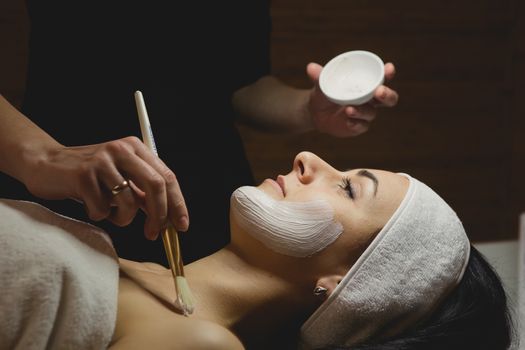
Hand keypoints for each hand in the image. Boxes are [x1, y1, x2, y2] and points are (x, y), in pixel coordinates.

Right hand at [23, 136, 187, 239]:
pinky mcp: (83, 175)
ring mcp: (102, 161)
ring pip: (130, 202)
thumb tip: (169, 218)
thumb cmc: (89, 177)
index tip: (181, 226)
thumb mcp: (121, 179)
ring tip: (110, 214)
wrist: (45, 164)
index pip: (167, 177)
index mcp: (136, 148)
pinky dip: (100, 215)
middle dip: (159, 216)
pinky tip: (90, 205)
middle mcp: (122, 150)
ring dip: (123, 219)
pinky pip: (103, 209)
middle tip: (154, 234)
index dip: (177, 204)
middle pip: (156, 186)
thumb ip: (144, 194)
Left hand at [306, 62, 398, 136]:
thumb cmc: (325, 92)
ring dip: (362, 110)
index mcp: (367, 84)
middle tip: (379, 91)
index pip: (383, 78)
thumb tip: (311, 67)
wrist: (316, 112)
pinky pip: (361, 126)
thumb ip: (319, 75)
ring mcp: (366, 114)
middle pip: (389, 98)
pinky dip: (355, 123)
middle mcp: (371, 99)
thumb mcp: (321, 83)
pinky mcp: (358, 126)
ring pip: (372, 113)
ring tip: (349, 108)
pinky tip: (348, 121)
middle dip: (387, 94)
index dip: (388, 73)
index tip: (389, 68)